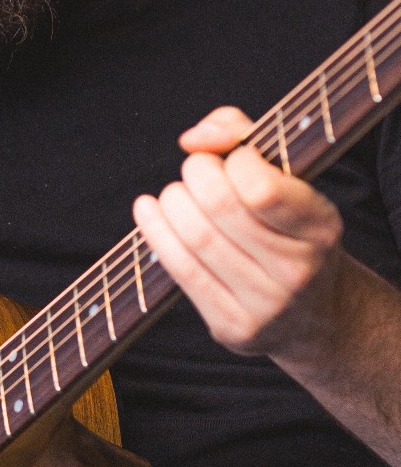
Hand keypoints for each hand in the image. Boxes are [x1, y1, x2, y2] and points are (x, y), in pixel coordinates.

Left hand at [133, 105, 345, 361]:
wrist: (313, 316)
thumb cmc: (290, 232)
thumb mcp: (290, 183)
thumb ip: (244, 137)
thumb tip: (193, 139)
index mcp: (320, 229)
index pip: (262, 189)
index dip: (235, 160)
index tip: (232, 157)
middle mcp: (298, 271)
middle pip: (220, 209)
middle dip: (196, 176)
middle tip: (195, 170)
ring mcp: (266, 305)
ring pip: (197, 240)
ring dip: (173, 203)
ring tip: (175, 193)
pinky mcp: (234, 328)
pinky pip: (183, 273)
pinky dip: (156, 234)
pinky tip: (147, 210)